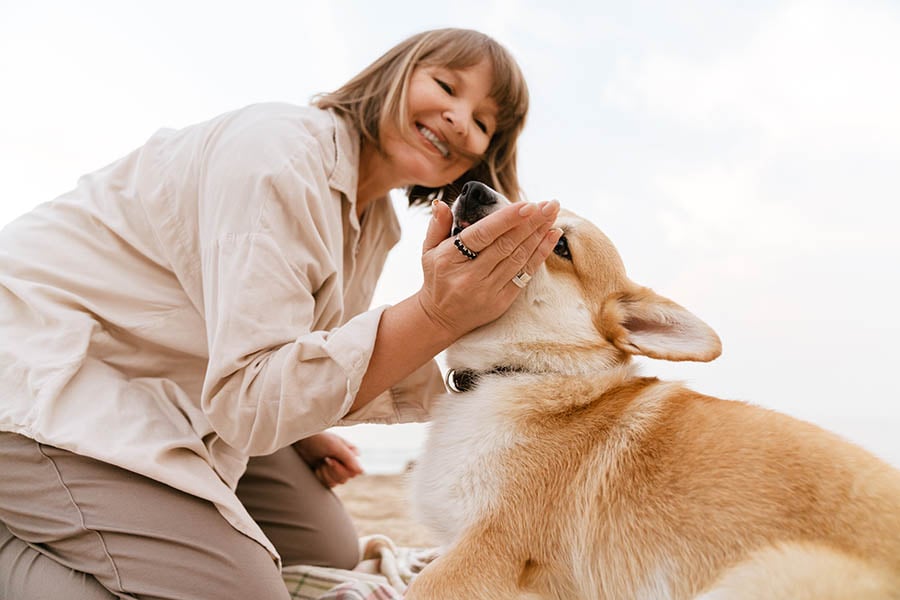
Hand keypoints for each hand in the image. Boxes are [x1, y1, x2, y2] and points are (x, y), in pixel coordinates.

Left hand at [293, 432, 363, 487]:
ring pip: (337, 482)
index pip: (355, 470)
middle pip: (346, 478)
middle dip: (332, 471)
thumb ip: (349, 458)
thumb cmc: (318, 439)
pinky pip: (329, 484)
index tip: (330, 459)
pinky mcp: (327, 475)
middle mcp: (346, 461)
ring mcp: (337, 469)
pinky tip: (317, 468)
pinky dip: (321, 477)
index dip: (342, 468)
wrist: (300, 441)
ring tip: (320, 462)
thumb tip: (362, 471)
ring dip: (325, 474)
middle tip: (324, 460)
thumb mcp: (335, 446)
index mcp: (352, 453)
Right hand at [416, 198, 561, 339]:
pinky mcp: (502, 301)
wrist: (440, 319)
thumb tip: (440, 204)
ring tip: (552, 214)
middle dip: (531, 222)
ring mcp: (487, 290)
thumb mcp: (429, 251)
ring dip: (539, 235)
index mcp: (450, 259)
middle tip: (550, 204)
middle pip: (506, 245)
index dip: (507, 220)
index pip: (482, 235)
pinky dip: (540, 254)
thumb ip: (437, 226)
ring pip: (518, 258)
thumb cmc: (437, 278)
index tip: (528, 205)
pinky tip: (552, 236)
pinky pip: (525, 274)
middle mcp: (469, 275)